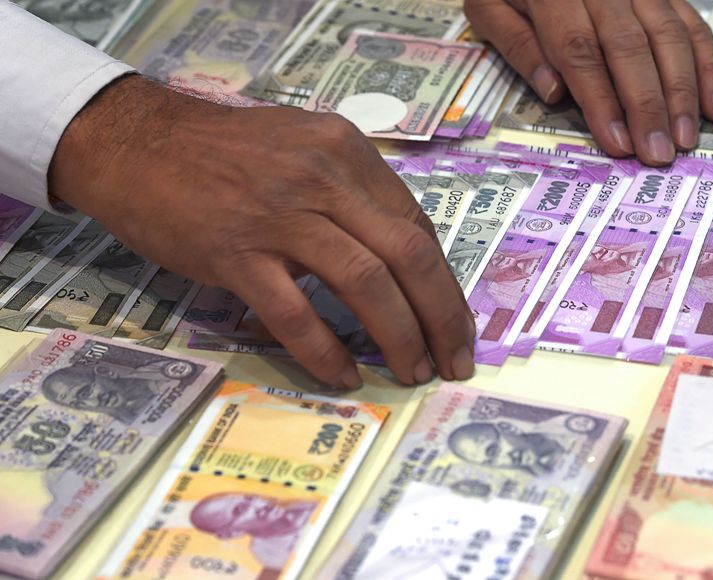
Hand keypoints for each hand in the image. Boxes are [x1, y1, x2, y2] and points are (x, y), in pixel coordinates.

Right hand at [49, 75, 475, 388]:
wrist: (134, 144)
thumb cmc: (222, 153)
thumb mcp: (303, 149)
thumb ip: (351, 192)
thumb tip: (401, 258)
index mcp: (347, 152)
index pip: (416, 225)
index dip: (444, 282)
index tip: (455, 323)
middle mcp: (323, 178)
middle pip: (407, 254)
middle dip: (442, 316)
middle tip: (454, 362)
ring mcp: (280, 215)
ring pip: (365, 283)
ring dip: (399, 337)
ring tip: (412, 372)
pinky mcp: (236, 252)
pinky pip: (296, 313)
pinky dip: (327, 351)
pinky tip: (344, 375)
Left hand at [465, 0, 712, 165]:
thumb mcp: (487, 4)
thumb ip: (515, 43)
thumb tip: (553, 90)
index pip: (580, 49)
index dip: (600, 99)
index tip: (617, 142)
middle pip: (630, 46)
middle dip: (647, 105)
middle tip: (658, 153)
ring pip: (669, 36)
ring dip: (682, 91)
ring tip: (685, 139)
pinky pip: (692, 25)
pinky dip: (708, 67)